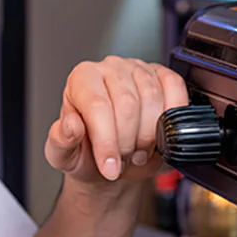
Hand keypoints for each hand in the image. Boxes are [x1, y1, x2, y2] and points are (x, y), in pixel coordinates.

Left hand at [45, 58, 187, 183]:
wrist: (111, 159)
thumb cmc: (85, 152)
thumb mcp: (63, 154)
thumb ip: (61, 140)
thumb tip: (71, 124)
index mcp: (80, 80)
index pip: (97, 107)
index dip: (107, 141)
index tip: (109, 167)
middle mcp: (109, 69)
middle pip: (128, 103)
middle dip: (127, 141)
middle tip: (122, 159)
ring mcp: (138, 69)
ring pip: (153, 99)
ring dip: (149, 134)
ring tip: (136, 150)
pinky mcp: (162, 76)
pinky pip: (175, 88)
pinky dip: (172, 115)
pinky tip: (160, 132)